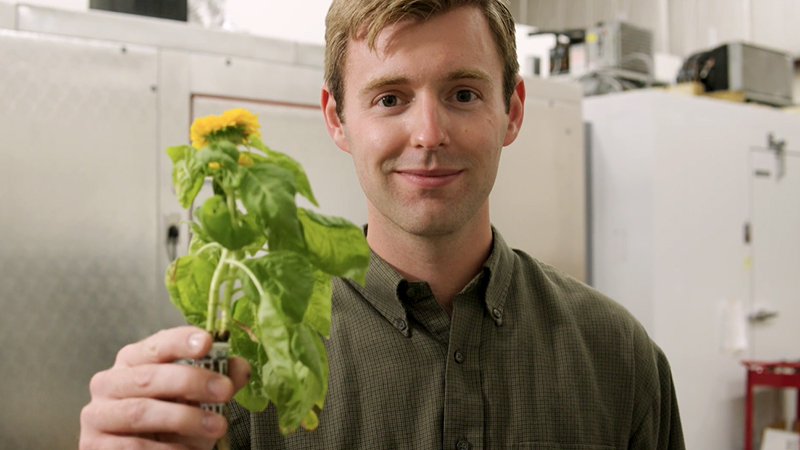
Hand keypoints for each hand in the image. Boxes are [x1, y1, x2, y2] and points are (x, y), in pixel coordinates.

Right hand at [79, 326, 250, 449]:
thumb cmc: (170, 421)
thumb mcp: (198, 398)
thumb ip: (219, 378)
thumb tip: (240, 367)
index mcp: (134, 360)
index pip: (157, 344)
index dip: (181, 341)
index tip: (208, 342)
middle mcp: (109, 382)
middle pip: (150, 377)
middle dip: (191, 381)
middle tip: (225, 390)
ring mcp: (97, 414)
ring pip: (141, 412)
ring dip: (184, 418)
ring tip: (217, 426)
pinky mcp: (93, 445)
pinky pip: (132, 446)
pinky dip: (165, 449)